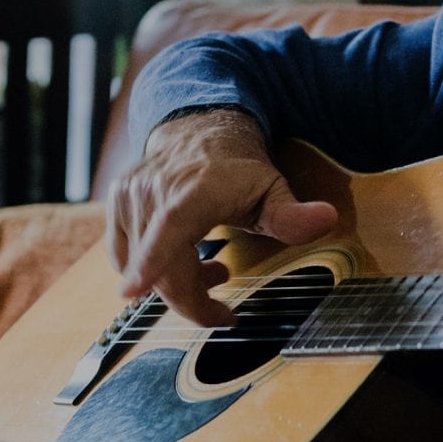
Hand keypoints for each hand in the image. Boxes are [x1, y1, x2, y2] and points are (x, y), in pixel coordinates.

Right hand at [106, 110, 336, 326]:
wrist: (199, 130)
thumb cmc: (237, 166)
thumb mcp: (273, 188)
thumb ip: (293, 213)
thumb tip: (326, 219)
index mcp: (194, 189)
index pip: (170, 227)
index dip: (151, 262)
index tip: (132, 291)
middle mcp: (155, 191)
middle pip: (161, 267)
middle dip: (192, 301)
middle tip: (223, 311)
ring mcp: (130, 198)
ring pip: (142, 267)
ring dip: (177, 283)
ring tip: (212, 269)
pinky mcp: (116, 206)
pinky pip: (125, 257)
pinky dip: (152, 269)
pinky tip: (182, 260)